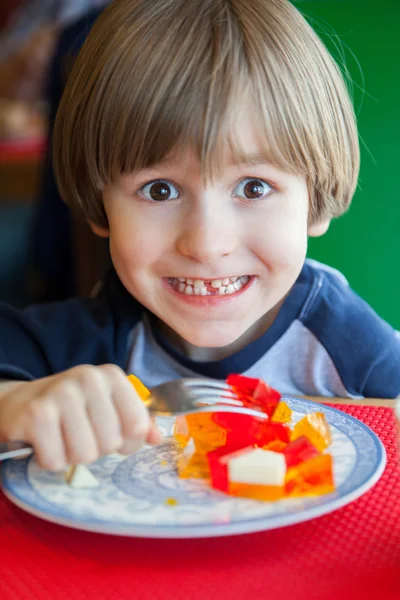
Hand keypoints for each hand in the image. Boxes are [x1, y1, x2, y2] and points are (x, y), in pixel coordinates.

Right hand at [0, 365, 160, 470]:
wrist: (21, 402)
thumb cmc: (72, 408)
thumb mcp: (108, 406)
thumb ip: (136, 421)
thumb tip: (158, 438)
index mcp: (112, 376)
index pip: (137, 426)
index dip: (127, 443)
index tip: (113, 438)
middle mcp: (89, 378)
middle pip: (111, 443)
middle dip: (96, 449)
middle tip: (80, 435)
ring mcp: (62, 393)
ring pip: (85, 455)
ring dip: (72, 456)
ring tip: (63, 438)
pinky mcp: (37, 414)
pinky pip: (57, 460)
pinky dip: (50, 459)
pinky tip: (45, 442)